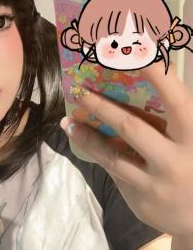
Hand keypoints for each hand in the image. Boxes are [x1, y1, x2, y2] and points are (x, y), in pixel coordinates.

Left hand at [60, 61, 192, 239]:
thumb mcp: (192, 139)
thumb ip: (175, 118)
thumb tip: (139, 82)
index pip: (176, 101)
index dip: (157, 75)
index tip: (135, 50)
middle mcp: (176, 160)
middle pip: (132, 129)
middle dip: (103, 107)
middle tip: (80, 90)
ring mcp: (155, 183)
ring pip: (113, 156)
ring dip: (88, 136)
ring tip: (70, 121)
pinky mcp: (140, 199)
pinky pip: (114, 171)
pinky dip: (97, 153)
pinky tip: (82, 137)